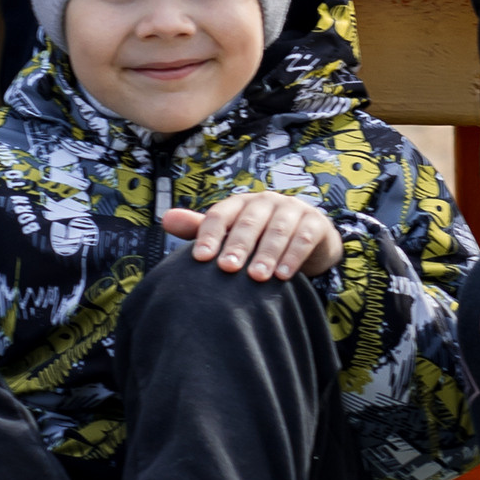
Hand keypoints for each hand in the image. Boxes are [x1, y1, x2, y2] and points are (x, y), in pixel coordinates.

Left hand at [160, 190, 341, 281]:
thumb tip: (165, 219)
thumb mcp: (231, 234)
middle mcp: (265, 202)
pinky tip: (284, 277)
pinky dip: (293, 257)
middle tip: (228, 268)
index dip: (209, 235)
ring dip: (267, 254)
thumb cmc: (260, 239)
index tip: (200, 259)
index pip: (221, 215)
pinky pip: (303, 238)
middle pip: (248, 222)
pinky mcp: (314, 222)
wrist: (309, 240)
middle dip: (238, 246)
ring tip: (258, 277)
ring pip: (276, 230)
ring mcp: (292, 209)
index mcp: (240, 203)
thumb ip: (201, 229)